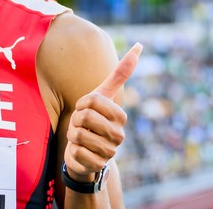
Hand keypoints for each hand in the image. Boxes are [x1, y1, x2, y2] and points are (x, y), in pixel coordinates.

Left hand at [64, 42, 141, 179]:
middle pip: (84, 116)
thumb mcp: (102, 94)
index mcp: (120, 116)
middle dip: (76, 119)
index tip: (86, 109)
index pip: (92, 100)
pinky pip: (76, 151)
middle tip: (82, 124)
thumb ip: (120, 73)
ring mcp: (110, 152)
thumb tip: (139, 46)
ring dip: (73, 134)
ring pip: (78, 134)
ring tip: (81, 137)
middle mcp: (119, 135)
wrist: (85, 150)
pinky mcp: (97, 165)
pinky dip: (73, 150)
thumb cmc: (92, 119)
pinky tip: (81, 152)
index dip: (82, 103)